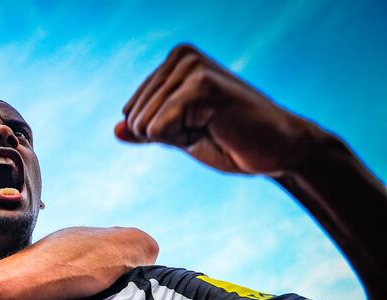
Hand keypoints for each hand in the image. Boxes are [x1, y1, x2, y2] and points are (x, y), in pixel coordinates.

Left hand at [116, 44, 314, 175]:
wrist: (277, 150)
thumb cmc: (231, 141)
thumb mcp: (178, 136)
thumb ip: (146, 130)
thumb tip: (116, 130)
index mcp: (173, 62)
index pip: (132, 112)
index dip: (161, 132)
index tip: (198, 126)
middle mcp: (181, 56)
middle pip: (135, 118)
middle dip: (168, 136)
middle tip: (207, 129)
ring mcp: (191, 67)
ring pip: (145, 124)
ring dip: (178, 138)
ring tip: (212, 127)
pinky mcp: (201, 85)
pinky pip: (158, 129)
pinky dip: (182, 140)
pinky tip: (216, 128)